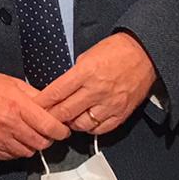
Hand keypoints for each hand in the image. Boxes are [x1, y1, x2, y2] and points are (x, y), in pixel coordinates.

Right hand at [0, 68, 70, 159]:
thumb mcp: (13, 83)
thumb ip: (35, 96)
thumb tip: (52, 106)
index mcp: (17, 105)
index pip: (49, 127)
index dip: (61, 131)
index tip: (62, 130)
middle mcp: (9, 124)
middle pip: (41, 143)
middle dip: (47, 138)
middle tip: (45, 131)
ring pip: (28, 152)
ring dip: (31, 145)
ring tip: (26, 133)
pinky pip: (11, 156)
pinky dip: (16, 150)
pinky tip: (13, 138)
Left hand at [36, 32, 158, 135]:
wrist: (145, 53)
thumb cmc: (116, 50)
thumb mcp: (88, 55)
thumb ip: (74, 74)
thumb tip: (60, 90)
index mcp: (86, 72)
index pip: (56, 92)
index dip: (42, 102)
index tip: (33, 107)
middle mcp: (96, 90)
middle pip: (66, 111)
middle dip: (51, 117)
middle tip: (43, 119)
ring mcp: (110, 103)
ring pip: (82, 124)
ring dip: (71, 123)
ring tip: (67, 119)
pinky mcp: (121, 113)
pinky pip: (100, 129)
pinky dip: (90, 128)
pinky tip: (85, 122)